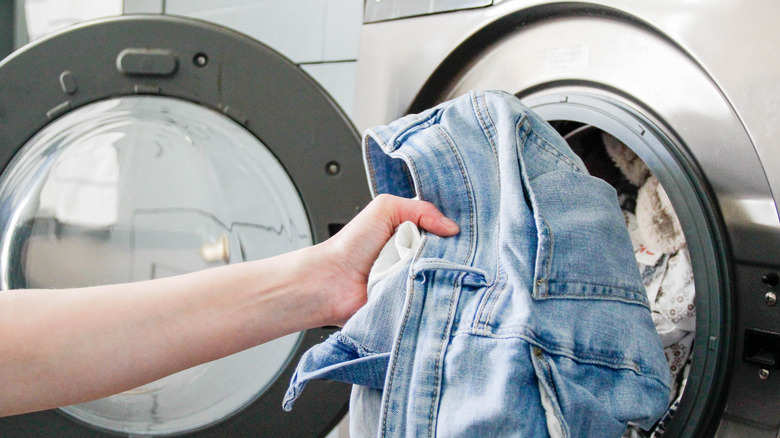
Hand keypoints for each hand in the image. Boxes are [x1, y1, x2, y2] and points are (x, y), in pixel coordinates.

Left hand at [314, 194, 458, 324]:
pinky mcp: (414, 300)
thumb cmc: (352, 244)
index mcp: (412, 232)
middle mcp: (416, 255)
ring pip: (444, 274)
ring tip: (435, 266)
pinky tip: (429, 284)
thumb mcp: (385, 209)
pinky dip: (432, 290)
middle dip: (454, 250)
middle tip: (457, 250)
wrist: (333, 281)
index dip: (454, 229)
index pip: (445, 229)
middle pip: (450, 252)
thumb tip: (452, 228)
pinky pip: (433, 296)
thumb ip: (420, 209)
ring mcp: (416, 278)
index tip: (467, 229)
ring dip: (442, 270)